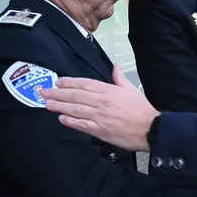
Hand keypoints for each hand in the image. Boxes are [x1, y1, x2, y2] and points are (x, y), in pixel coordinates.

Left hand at [43, 64, 157, 150]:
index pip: (84, 83)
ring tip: (47, 103)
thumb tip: (115, 65)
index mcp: (109, 90)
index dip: (69, 82)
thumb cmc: (142, 109)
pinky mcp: (100, 130)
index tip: (58, 81)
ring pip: (75, 109)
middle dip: (58, 93)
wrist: (151, 128)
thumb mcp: (131, 89)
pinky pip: (82, 124)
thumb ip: (120, 78)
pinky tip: (61, 118)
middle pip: (75, 95)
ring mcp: (100, 116)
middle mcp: (101, 101)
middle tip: (44, 92)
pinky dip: (70, 121)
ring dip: (59, 106)